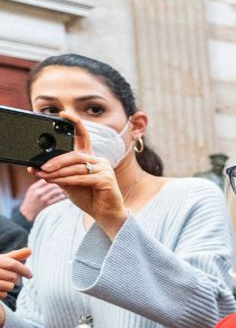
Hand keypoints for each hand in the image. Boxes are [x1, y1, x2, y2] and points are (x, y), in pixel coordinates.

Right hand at [0, 248, 31, 299]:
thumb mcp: (2, 260)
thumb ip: (15, 256)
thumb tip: (30, 250)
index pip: (12, 264)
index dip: (24, 270)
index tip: (30, 275)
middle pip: (13, 276)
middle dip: (15, 278)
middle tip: (9, 277)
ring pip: (9, 286)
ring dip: (9, 286)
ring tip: (2, 283)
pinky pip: (3, 295)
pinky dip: (3, 293)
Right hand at [18, 179, 64, 221]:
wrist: (28, 214)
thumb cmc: (31, 201)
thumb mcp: (31, 191)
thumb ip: (39, 184)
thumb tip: (50, 177)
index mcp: (33, 188)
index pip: (45, 179)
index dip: (52, 179)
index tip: (56, 180)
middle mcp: (38, 192)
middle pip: (53, 184)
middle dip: (59, 184)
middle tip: (63, 185)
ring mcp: (44, 199)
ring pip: (57, 190)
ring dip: (62, 190)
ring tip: (63, 190)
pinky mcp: (49, 205)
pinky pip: (59, 198)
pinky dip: (62, 196)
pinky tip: (63, 196)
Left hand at [30, 111, 126, 237]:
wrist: (104, 213)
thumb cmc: (88, 197)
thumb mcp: (68, 182)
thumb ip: (58, 173)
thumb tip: (37, 168)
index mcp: (90, 158)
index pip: (83, 136)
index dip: (75, 123)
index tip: (63, 114)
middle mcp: (99, 160)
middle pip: (74, 155)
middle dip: (56, 161)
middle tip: (41, 168)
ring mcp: (104, 169)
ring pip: (76, 167)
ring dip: (58, 173)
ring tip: (45, 177)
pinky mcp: (106, 180)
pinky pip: (82, 177)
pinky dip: (67, 180)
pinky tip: (58, 182)